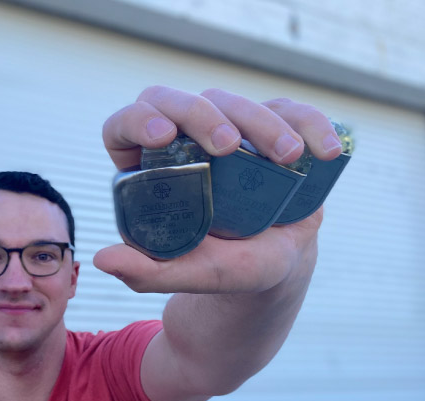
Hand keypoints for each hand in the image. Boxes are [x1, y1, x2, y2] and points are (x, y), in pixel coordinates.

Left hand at [96, 86, 341, 294]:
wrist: (274, 267)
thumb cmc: (224, 267)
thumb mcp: (190, 274)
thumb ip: (147, 272)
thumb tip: (102, 259)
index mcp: (149, 168)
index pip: (127, 126)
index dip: (139, 120)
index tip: (163, 137)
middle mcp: (185, 141)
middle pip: (179, 101)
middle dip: (202, 114)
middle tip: (228, 145)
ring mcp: (230, 130)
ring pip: (234, 102)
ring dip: (262, 123)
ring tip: (288, 160)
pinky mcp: (273, 128)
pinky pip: (290, 111)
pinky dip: (309, 123)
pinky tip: (321, 151)